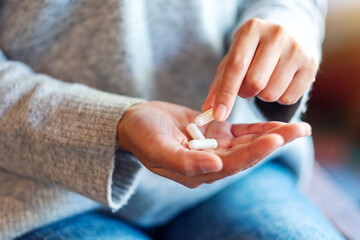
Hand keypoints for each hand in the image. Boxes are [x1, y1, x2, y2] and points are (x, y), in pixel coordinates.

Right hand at [117, 101, 310, 187]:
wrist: (135, 121)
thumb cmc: (142, 135)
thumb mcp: (158, 149)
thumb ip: (185, 162)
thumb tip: (217, 167)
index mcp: (198, 171)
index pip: (233, 164)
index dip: (255, 152)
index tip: (276, 138)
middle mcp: (210, 162)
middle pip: (248, 154)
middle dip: (274, 142)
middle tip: (301, 131)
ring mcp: (214, 147)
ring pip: (248, 142)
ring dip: (272, 134)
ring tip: (298, 127)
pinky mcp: (215, 133)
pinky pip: (240, 132)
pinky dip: (258, 127)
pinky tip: (276, 123)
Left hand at [203, 18, 317, 120]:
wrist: (287, 38)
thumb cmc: (252, 53)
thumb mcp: (233, 60)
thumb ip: (218, 85)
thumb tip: (206, 112)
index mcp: (251, 30)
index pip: (236, 67)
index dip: (226, 94)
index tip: (218, 115)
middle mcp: (276, 35)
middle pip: (255, 83)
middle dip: (246, 92)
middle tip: (247, 86)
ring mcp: (297, 49)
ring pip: (271, 93)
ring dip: (262, 96)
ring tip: (265, 81)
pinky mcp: (311, 64)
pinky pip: (288, 98)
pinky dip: (279, 98)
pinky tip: (279, 83)